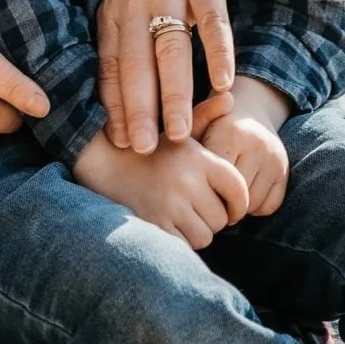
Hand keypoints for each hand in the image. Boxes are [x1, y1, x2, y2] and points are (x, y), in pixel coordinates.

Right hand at [73, 131, 248, 249]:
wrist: (105, 163)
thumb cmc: (150, 148)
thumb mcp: (177, 130)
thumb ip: (206, 115)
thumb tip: (229, 97)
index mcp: (197, 157)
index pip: (238, 188)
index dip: (239, 203)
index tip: (231, 207)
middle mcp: (186, 181)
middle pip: (222, 218)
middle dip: (213, 218)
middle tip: (196, 208)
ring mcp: (170, 206)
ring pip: (205, 236)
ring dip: (197, 231)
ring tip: (181, 215)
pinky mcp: (155, 226)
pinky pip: (185, 246)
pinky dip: (181, 241)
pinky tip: (169, 225)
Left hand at [97, 0, 338, 153]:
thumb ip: (128, 34)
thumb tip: (122, 96)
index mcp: (115, 5)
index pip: (109, 64)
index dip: (113, 105)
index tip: (119, 144)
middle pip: (135, 62)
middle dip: (139, 109)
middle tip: (145, 151)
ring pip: (171, 48)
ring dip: (176, 93)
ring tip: (181, 132)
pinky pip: (211, 19)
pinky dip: (217, 51)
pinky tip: (223, 82)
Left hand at [199, 78, 291, 217]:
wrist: (250, 111)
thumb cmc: (214, 124)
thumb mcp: (198, 125)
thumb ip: (187, 134)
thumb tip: (177, 138)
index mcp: (231, 132)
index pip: (214, 179)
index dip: (202, 187)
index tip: (194, 186)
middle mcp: (257, 145)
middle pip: (233, 195)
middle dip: (219, 200)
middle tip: (208, 197)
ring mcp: (274, 160)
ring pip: (251, 204)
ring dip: (237, 207)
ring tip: (224, 196)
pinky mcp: (285, 172)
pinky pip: (268, 207)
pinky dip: (255, 207)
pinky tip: (243, 195)